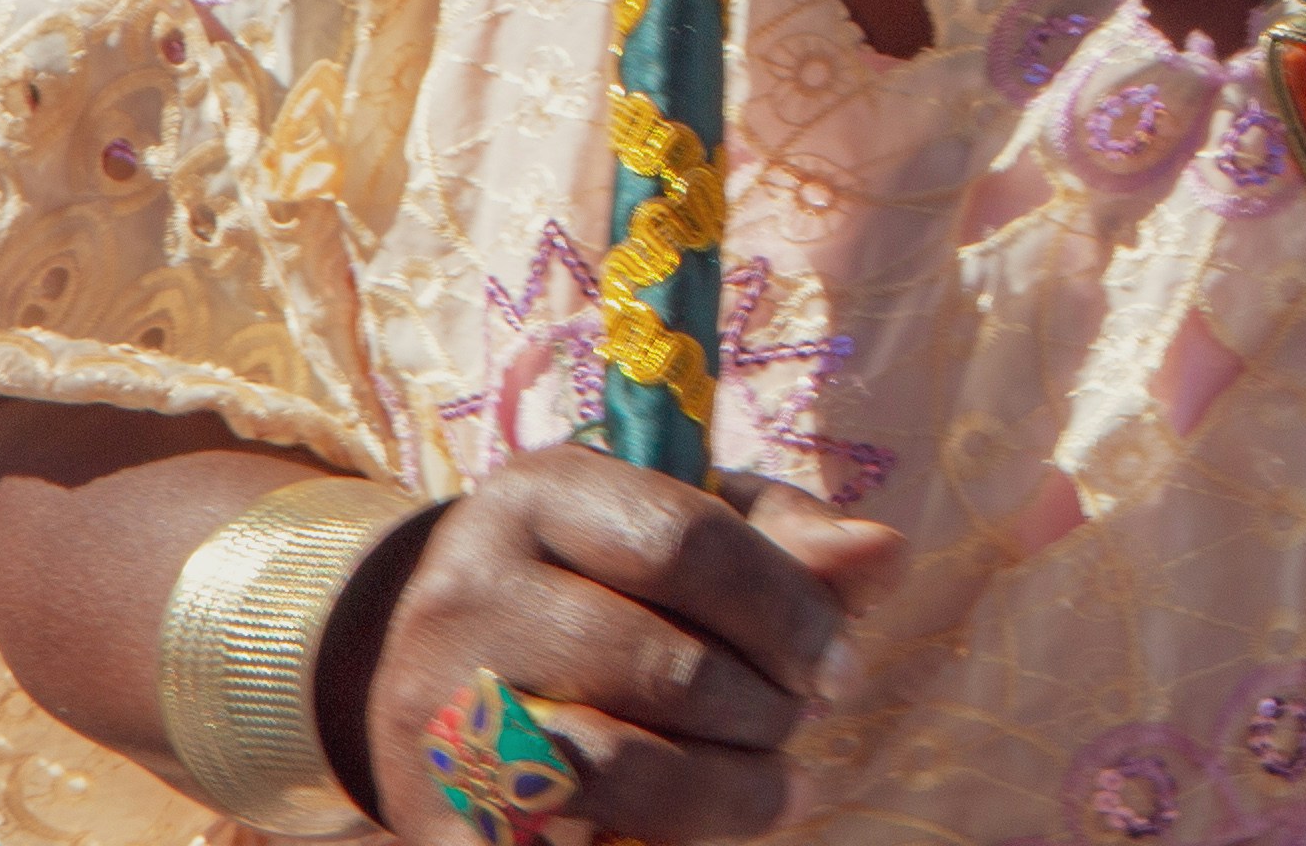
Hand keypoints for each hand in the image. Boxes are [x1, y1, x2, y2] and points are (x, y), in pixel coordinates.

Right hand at [348, 451, 902, 838]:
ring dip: (728, 793)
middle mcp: (466, 593)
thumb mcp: (682, 524)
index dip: (789, 612)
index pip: (688, 542)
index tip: (845, 665)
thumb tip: (885, 554)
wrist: (421, 665)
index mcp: (538, 494)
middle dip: (765, 709)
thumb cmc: (596, 582)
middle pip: (661, 664)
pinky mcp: (430, 815)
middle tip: (801, 723)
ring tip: (779, 788)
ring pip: (614, 770)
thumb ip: (786, 539)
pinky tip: (703, 837)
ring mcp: (434, 709)